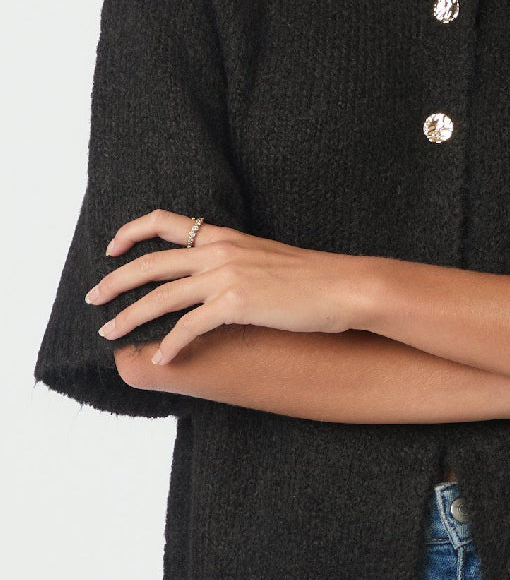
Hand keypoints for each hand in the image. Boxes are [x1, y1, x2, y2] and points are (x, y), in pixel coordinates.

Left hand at [86, 210, 372, 363]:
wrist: (345, 286)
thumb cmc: (315, 278)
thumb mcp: (269, 259)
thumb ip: (238, 262)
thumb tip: (222, 279)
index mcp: (226, 236)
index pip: (167, 221)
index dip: (132, 232)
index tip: (112, 247)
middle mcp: (220, 251)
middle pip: (152, 263)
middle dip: (115, 282)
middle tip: (94, 300)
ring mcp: (227, 276)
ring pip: (162, 297)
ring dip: (130, 317)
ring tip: (110, 334)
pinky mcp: (237, 304)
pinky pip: (190, 326)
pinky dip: (172, 344)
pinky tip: (162, 358)